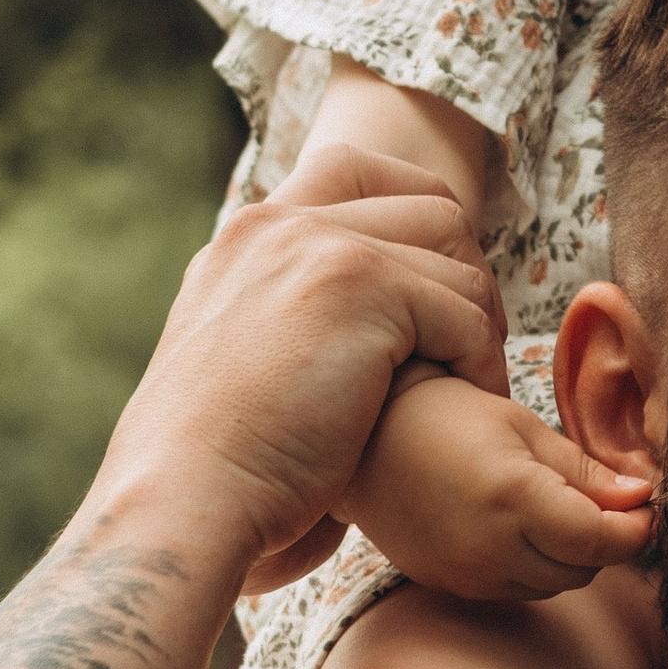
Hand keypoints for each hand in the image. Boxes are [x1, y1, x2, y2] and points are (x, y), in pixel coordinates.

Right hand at [96, 147, 508, 592]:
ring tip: (473, 384)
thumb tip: (353, 349)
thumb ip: (289, 322)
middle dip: (466, 272)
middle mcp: (281, 224)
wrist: (186, 500)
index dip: (418, 214)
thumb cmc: (217, 471)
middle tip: (471, 345)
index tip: (439, 286)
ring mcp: (319, 246)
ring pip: (457, 264)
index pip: (355, 167)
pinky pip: (466, 315)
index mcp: (248, 236)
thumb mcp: (241, 364)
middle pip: (429, 204)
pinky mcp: (362, 286)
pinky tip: (472, 405)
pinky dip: (481, 365)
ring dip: (480, 327)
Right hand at [348, 369, 657, 601]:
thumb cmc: (448, 416)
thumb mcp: (523, 427)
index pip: (603, 541)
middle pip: (584, 570)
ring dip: (570, 556)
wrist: (365, 439)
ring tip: (557, 508)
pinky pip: (515, 589)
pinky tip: (519, 527)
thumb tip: (642, 498)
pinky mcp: (450, 586)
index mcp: (514, 498)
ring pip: (552, 585)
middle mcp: (490, 548)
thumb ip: (585, 471)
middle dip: (606, 540)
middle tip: (607, 500)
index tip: (647, 505)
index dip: (636, 528)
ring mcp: (467, 574)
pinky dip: (533, 565)